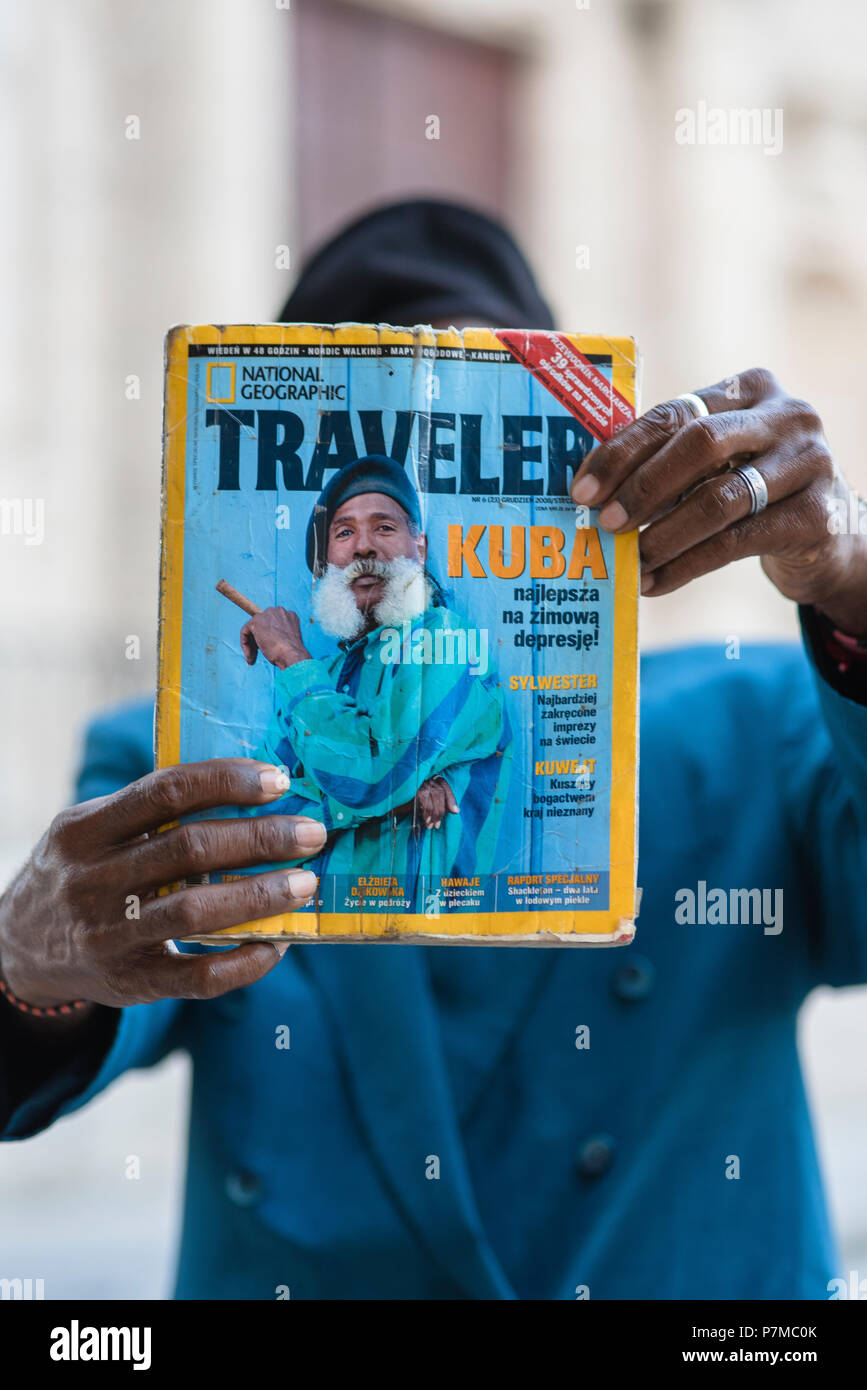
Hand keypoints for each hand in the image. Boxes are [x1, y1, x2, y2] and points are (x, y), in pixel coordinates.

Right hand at [0, 760, 327, 1009]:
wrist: (18, 949)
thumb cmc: (78, 872)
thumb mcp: (89, 829)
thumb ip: (148, 810)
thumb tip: (249, 784)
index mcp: (85, 829)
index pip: (164, 791)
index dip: (226, 782)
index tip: (278, 781)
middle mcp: (93, 881)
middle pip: (190, 850)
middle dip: (261, 839)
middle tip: (311, 833)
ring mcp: (110, 936)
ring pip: (197, 912)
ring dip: (261, 895)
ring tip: (305, 883)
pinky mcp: (130, 983)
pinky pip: (198, 976)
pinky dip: (245, 961)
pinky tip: (278, 943)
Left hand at [241, 608, 311, 668]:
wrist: (291, 654)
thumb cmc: (292, 653)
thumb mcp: (288, 640)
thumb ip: (279, 635)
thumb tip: (267, 641)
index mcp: (289, 615)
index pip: (274, 623)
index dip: (269, 636)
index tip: (268, 648)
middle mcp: (278, 611)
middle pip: (263, 623)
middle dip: (259, 637)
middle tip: (258, 652)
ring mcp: (266, 615)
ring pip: (253, 627)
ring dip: (252, 642)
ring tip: (253, 656)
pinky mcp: (255, 622)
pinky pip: (245, 632)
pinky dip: (245, 644)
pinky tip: (250, 656)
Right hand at [414, 776, 458, 828]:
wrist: (399, 797)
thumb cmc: (415, 801)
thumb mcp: (431, 801)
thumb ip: (442, 804)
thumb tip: (456, 811)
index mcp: (434, 781)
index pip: (445, 788)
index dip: (451, 800)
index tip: (455, 812)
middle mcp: (428, 780)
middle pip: (439, 793)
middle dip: (440, 811)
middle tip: (437, 825)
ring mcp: (421, 784)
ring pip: (432, 797)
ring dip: (433, 814)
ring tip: (431, 825)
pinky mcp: (414, 789)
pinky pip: (424, 801)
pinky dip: (427, 812)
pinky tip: (426, 820)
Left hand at [571, 368, 866, 635]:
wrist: (827, 536)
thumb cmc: (753, 490)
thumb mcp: (720, 460)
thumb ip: (670, 459)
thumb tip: (591, 490)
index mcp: (751, 389)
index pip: (675, 413)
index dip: (623, 451)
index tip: (583, 489)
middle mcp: (787, 416)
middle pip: (700, 444)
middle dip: (644, 486)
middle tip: (606, 522)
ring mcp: (809, 463)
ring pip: (720, 499)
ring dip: (664, 534)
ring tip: (630, 559)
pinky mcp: (816, 515)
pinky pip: (736, 543)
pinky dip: (688, 565)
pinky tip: (656, 582)